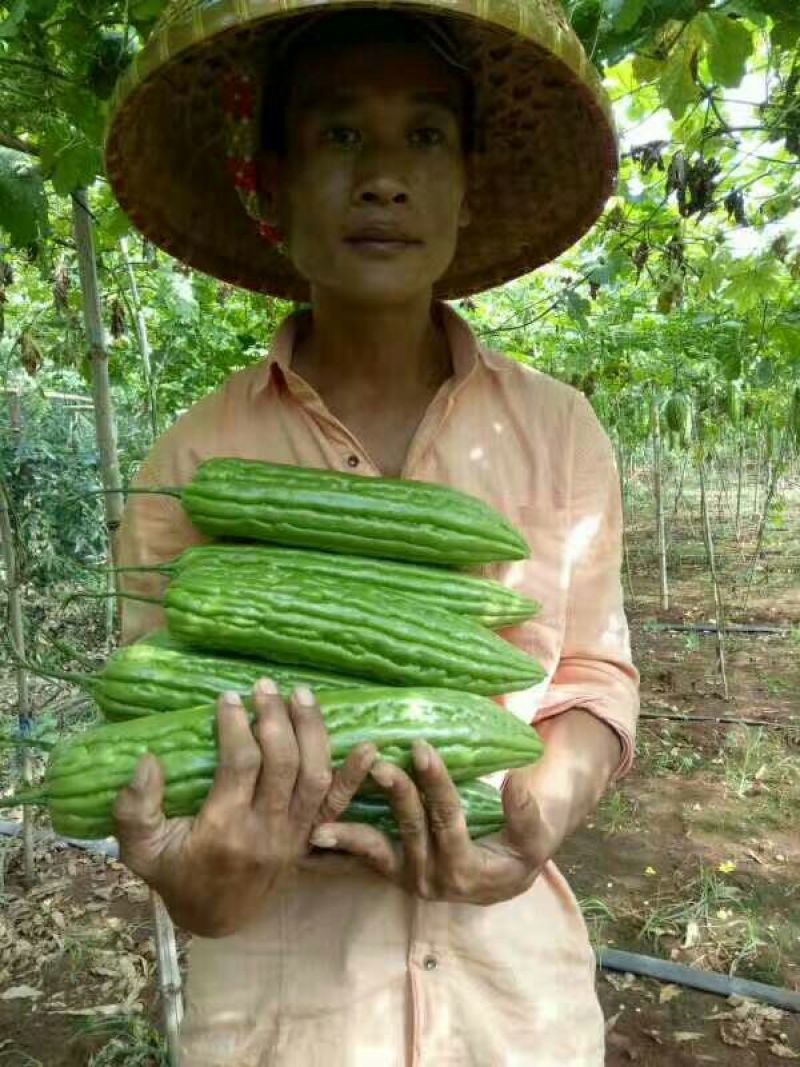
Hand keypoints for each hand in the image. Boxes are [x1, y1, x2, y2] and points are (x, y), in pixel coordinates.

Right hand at [112, 680, 376, 936]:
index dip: (236, 726)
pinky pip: (339, 806)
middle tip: (264, 685)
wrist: (215, 919)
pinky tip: (369, 745)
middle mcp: (266, 831)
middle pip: (284, 764)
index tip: (227, 697)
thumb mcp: (141, 849)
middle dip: (276, 719)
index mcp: (223, 830)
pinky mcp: (311, 838)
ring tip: (301, 694)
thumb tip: (147, 760)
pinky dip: (355, 776)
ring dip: (312, 731)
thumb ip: (135, 808)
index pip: (240, 765)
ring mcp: (295, 835)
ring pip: (316, 777)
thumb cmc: (175, 874)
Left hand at [309, 740, 553, 905]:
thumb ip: (526, 814)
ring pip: (378, 846)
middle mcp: (433, 878)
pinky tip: (312, 833)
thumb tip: (514, 781)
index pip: (449, 819)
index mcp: (467, 870)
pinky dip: (339, 845)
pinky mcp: (391, 871)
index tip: (421, 747)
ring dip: (352, 829)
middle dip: (395, 792)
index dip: (436, 784)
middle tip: (378, 761)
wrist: (503, 877)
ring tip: (324, 817)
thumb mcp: (534, 838)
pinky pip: (363, 858)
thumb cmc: (521, 852)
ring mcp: (408, 877)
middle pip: (411, 827)